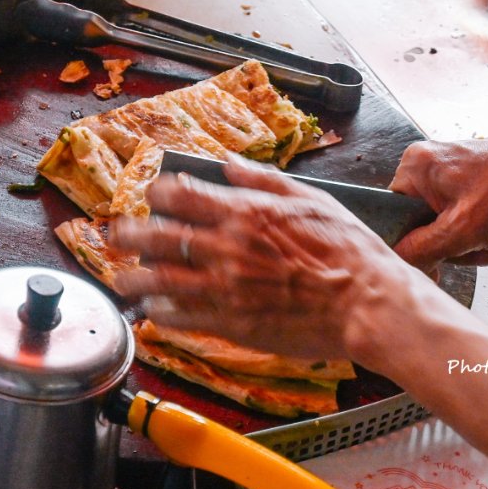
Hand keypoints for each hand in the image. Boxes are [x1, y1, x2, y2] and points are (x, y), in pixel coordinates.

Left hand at [108, 155, 428, 368]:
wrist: (369, 304)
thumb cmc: (348, 251)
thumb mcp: (310, 199)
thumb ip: (262, 180)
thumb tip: (228, 164)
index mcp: (245, 212)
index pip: (180, 194)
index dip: (157, 194)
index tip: (152, 197)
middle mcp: (227, 248)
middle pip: (158, 237)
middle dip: (130, 234)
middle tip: (118, 235)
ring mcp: (226, 288)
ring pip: (160, 281)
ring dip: (134, 278)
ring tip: (123, 279)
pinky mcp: (232, 324)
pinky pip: (182, 318)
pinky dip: (162, 313)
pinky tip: (155, 311)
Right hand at [389, 133, 487, 273]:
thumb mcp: (464, 229)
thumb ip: (423, 249)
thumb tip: (400, 261)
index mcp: (415, 169)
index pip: (396, 220)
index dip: (419, 247)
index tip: (444, 263)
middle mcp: (431, 168)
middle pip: (431, 230)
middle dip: (469, 250)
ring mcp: (456, 177)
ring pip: (458, 231)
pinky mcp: (478, 185)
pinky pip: (477, 222)